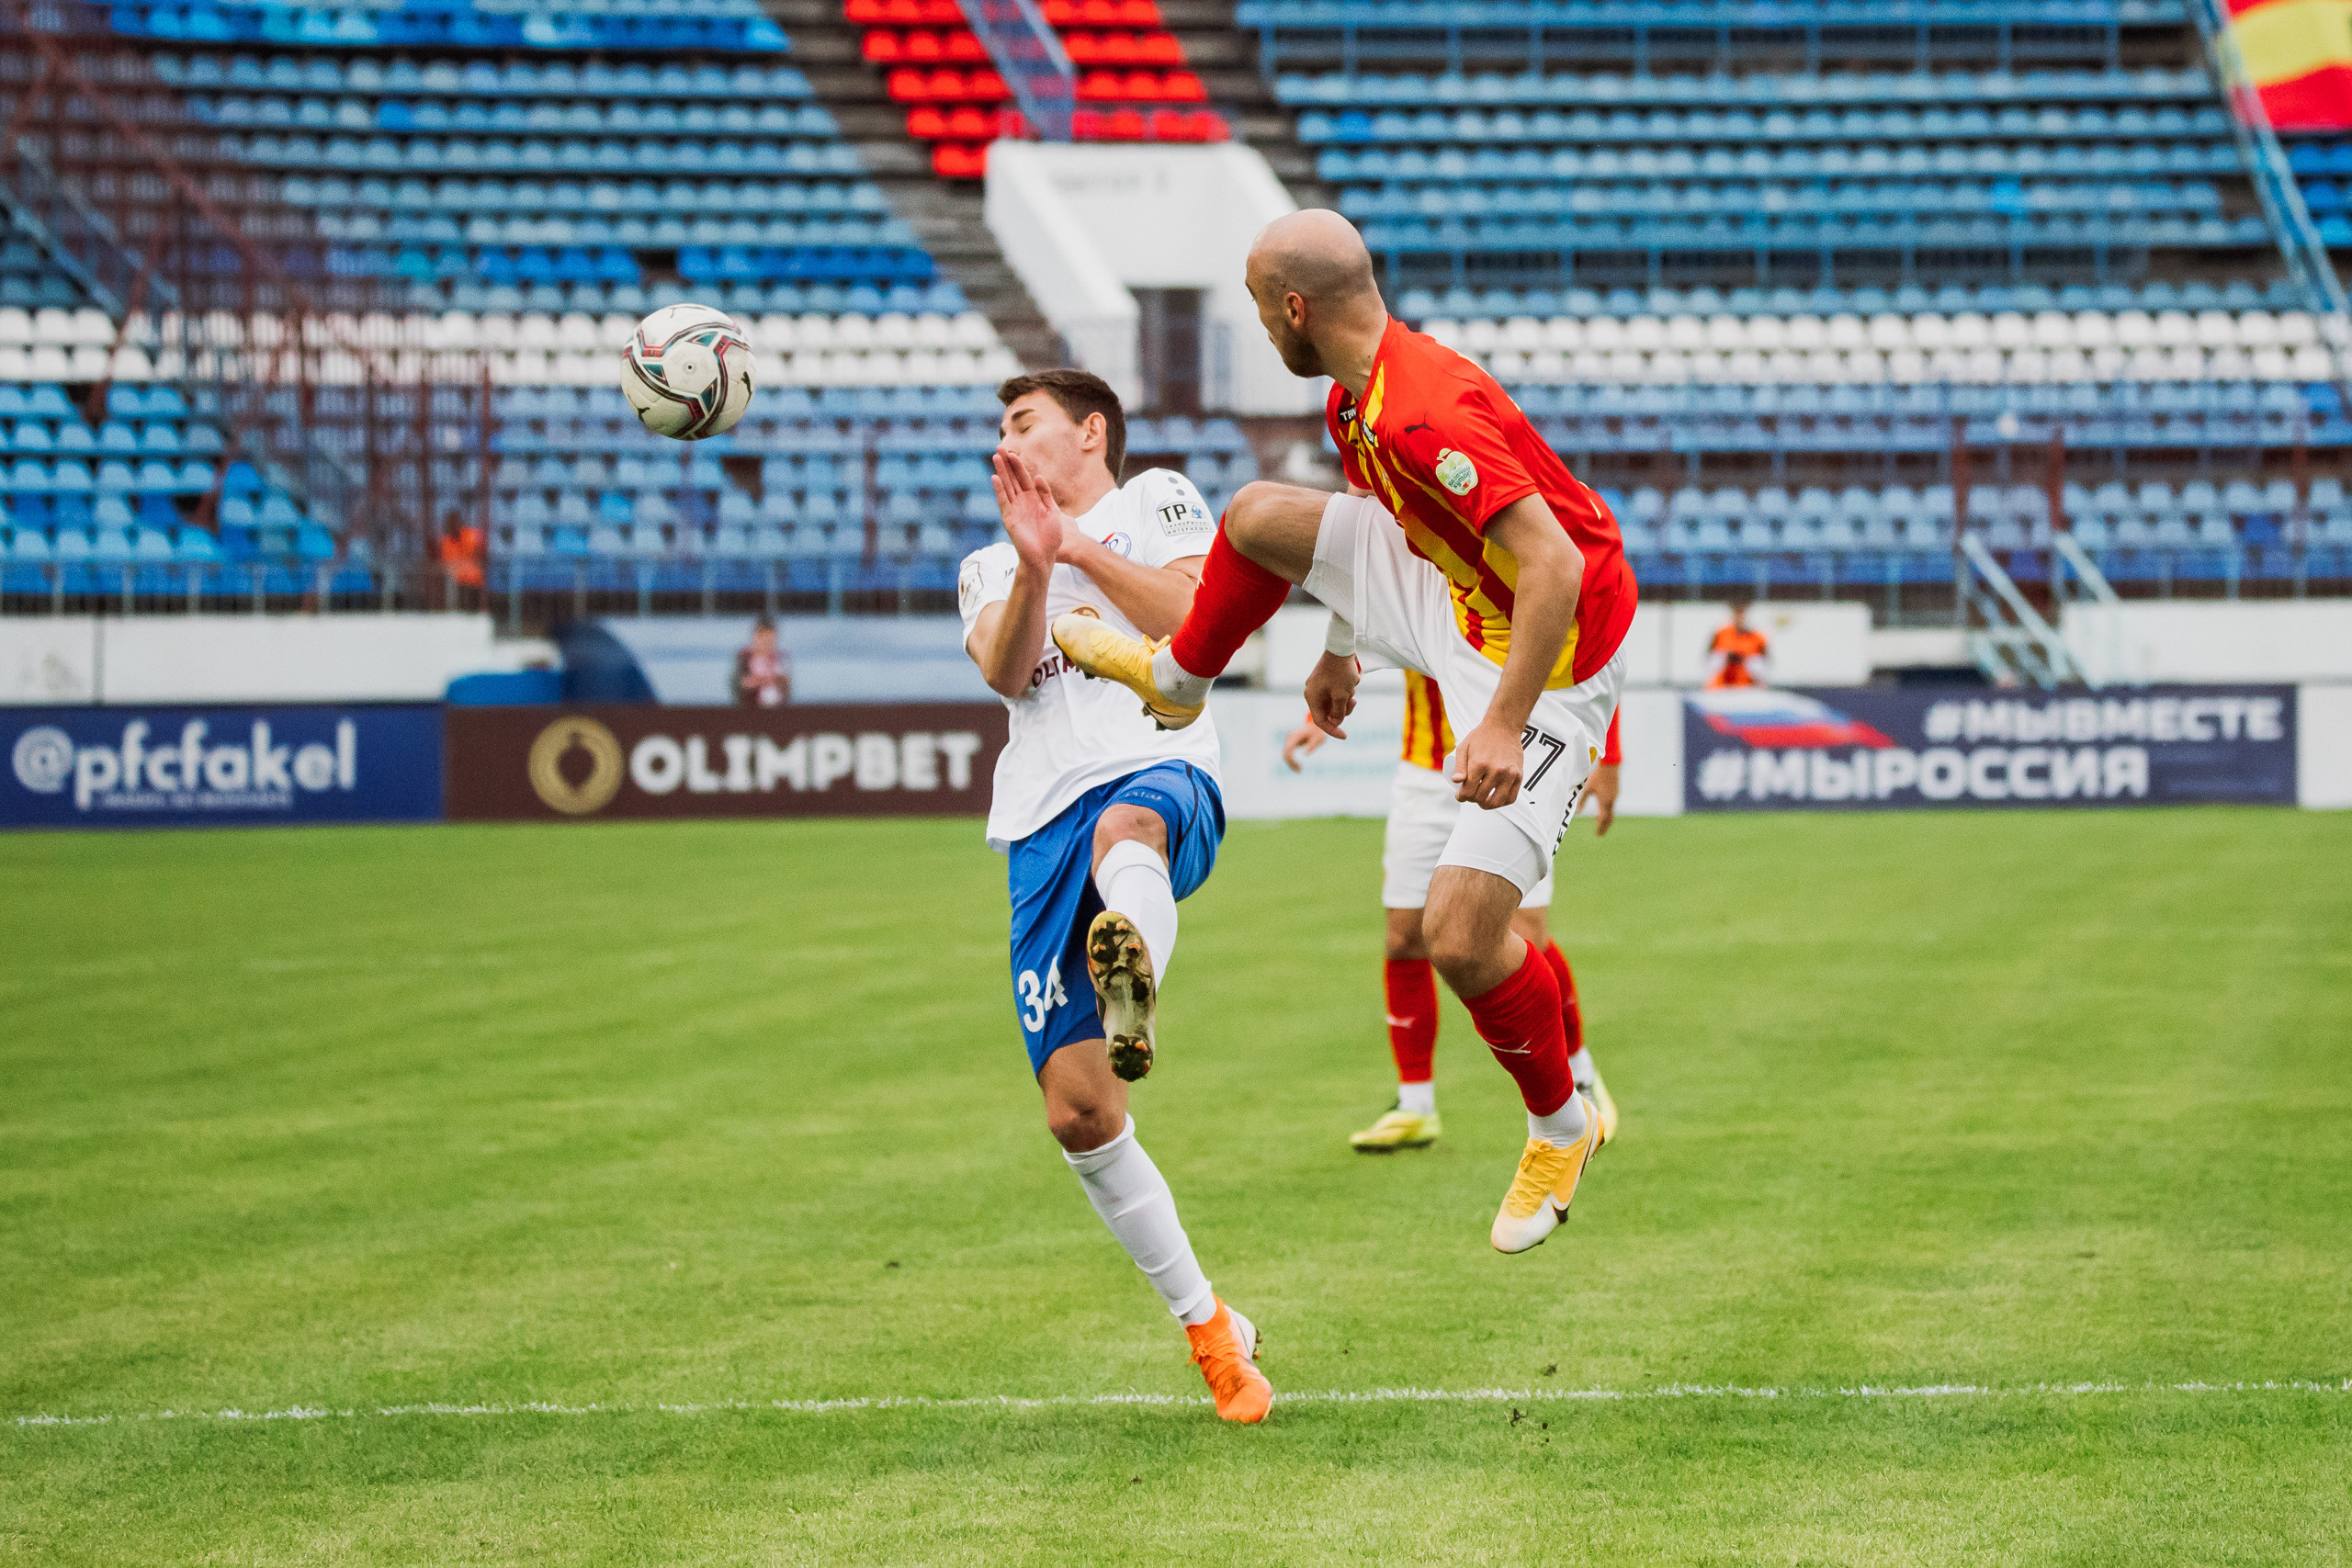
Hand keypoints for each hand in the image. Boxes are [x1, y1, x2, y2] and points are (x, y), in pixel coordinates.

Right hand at [992, 448, 1062, 571]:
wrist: (1044, 557)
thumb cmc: (1051, 537)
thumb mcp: (1053, 512)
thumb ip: (1045, 494)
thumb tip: (1038, 476)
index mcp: (1033, 499)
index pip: (1024, 478)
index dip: (1018, 465)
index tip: (1013, 452)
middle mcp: (1022, 502)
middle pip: (1012, 478)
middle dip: (1007, 463)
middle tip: (999, 447)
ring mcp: (1014, 509)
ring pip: (1007, 486)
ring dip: (1001, 472)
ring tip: (996, 457)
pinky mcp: (1010, 519)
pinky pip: (1004, 501)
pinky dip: (1000, 490)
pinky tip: (996, 478)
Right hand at [1281, 717, 1326, 771]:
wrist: (1315, 725)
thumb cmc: (1318, 732)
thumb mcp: (1319, 738)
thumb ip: (1312, 745)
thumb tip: (1305, 754)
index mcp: (1296, 736)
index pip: (1288, 749)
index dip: (1291, 759)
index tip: (1299, 767)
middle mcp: (1290, 737)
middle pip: (1285, 753)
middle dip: (1291, 763)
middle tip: (1300, 771)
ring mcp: (1289, 740)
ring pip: (1285, 754)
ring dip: (1290, 763)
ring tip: (1299, 770)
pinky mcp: (1290, 743)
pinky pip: (1287, 754)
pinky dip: (1291, 761)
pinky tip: (1298, 767)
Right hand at [1302, 651, 1358, 738]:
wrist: (1341, 646)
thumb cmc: (1340, 671)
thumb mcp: (1342, 696)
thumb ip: (1339, 713)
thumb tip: (1336, 723)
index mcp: (1311, 697)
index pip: (1320, 721)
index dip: (1332, 730)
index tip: (1345, 736)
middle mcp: (1312, 692)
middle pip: (1328, 712)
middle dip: (1343, 710)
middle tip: (1353, 702)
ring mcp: (1319, 685)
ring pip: (1334, 702)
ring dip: (1345, 700)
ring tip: (1352, 687)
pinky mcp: (1326, 680)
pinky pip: (1336, 693)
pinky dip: (1345, 692)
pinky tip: (1351, 681)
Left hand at [1451, 716, 1525, 808]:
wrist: (1504, 726)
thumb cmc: (1482, 736)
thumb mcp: (1464, 748)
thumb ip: (1459, 766)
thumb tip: (1455, 781)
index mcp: (1479, 764)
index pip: (1468, 791)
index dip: (1461, 797)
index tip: (1459, 796)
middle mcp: (1496, 770)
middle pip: (1480, 797)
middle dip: (1471, 799)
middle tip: (1469, 795)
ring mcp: (1509, 774)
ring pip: (1496, 802)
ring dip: (1486, 805)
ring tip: (1481, 800)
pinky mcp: (1519, 775)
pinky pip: (1511, 798)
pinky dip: (1502, 802)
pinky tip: (1494, 799)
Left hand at [1583, 761, 1618, 835]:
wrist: (1610, 766)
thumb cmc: (1597, 776)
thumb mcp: (1587, 788)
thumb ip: (1582, 800)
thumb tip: (1578, 812)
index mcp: (1604, 802)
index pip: (1602, 819)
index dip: (1600, 827)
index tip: (1597, 835)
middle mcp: (1611, 801)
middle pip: (1609, 818)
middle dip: (1604, 827)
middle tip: (1600, 835)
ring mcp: (1615, 797)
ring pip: (1611, 812)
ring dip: (1606, 820)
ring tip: (1600, 824)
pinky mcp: (1616, 792)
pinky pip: (1612, 806)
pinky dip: (1608, 812)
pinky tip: (1604, 811)